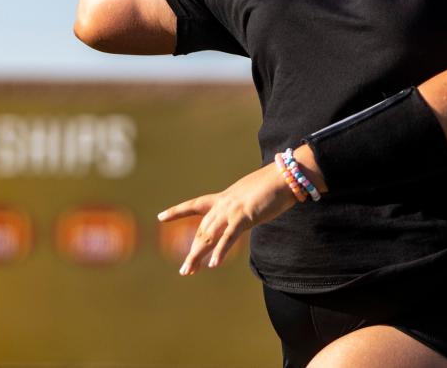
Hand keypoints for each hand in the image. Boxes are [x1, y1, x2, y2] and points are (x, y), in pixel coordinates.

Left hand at [157, 160, 298, 275]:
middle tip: (185, 270)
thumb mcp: (252, 196)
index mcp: (224, 197)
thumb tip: (242, 213)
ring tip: (189, 271)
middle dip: (193, 251)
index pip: (195, 205)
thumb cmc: (273, 184)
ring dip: (198, 256)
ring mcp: (232, 210)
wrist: (285, 176)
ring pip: (209, 236)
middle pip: (202, 230)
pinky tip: (213, 264)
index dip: (177, 211)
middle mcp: (224, 204)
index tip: (161, 217)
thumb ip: (243, 206)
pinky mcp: (244, 216)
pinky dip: (220, 251)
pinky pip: (228, 237)